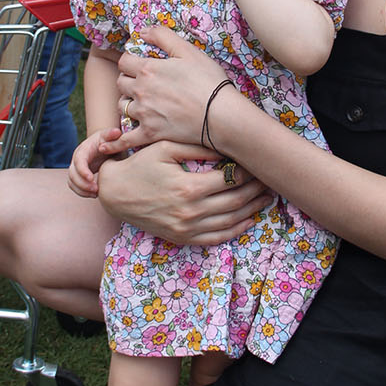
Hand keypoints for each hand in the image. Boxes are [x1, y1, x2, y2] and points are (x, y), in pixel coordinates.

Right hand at [68, 128, 120, 197]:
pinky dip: (82, 193)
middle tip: (96, 190)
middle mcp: (77, 159)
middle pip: (72, 174)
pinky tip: (95, 195)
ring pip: (72, 182)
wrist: (104, 145)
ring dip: (82, 190)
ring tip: (96, 194)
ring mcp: (76, 168)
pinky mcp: (78, 176)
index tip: (91, 178)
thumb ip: (112, 134)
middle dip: (82, 184)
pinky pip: (75, 186)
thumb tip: (116, 132)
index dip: (82, 171)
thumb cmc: (108, 140)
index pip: (78, 161)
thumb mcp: (109, 136)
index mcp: (83, 150)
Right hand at [97, 139, 268, 246]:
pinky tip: (247, 220)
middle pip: (236, 201)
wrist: (116, 193)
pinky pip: (216, 238)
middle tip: (269, 180)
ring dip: (252, 210)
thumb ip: (197, 147)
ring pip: (230, 221)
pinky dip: (236, 230)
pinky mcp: (182, 237)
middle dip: (256, 190)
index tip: (257, 164)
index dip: (248, 172)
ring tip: (266, 198)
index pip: (231, 179)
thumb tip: (226, 147)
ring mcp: (187, 228)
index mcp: (189, 187)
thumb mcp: (166, 148)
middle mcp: (191, 211)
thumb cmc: (141, 165)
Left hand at [108, 27, 228, 152]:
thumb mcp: (188, 50)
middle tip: (142, 83)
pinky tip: (108, 145)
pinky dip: (116, 142)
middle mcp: (140, 91)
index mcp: (147, 69)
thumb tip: (142, 30)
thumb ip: (163, 36)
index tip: (139, 63)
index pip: (124, 61)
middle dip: (128, 80)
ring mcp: (143, 114)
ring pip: (122, 106)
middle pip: (121, 83)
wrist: (220, 115)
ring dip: (127, 103)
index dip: (130, 61)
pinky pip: (125, 139)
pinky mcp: (149, 134)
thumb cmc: (208, 81)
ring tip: (140, 104)